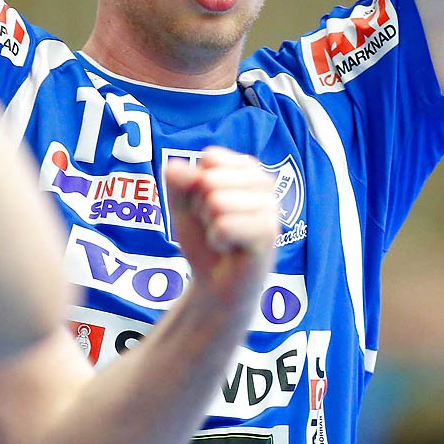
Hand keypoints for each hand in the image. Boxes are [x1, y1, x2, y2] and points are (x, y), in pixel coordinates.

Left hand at [165, 149, 279, 317]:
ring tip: (223, 237)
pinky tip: (230, 248)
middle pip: (210, 180)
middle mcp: (263, 183)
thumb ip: (177, 183)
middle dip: (201, 207)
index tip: (207, 206)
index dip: (196, 185)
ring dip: (210, 225)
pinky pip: (224, 225)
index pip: (210, 158)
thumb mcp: (182, 207)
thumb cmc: (205, 241)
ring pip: (216, 201)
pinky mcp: (268, 232)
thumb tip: (174, 166)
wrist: (215, 284)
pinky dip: (217, 240)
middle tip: (215, 225)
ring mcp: (269, 207)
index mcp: (246, 169)